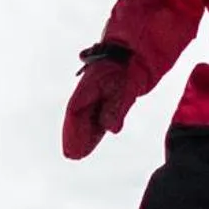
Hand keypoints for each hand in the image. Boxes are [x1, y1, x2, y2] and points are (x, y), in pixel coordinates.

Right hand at [63, 43, 137, 160]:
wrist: (137, 52)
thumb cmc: (129, 68)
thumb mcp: (126, 89)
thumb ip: (117, 109)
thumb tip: (111, 129)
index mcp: (88, 86)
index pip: (75, 111)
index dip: (72, 131)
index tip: (70, 145)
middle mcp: (89, 91)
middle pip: (78, 117)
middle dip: (74, 136)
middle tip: (72, 156)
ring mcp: (97, 94)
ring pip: (87, 118)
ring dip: (83, 135)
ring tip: (79, 153)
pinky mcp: (107, 98)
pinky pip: (96, 117)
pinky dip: (94, 130)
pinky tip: (92, 141)